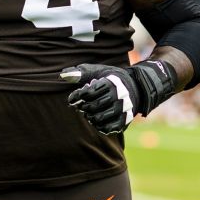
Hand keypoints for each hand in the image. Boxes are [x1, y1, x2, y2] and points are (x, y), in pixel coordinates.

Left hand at [61, 61, 176, 134]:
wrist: (137, 87)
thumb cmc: (112, 79)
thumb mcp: (99, 71)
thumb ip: (81, 73)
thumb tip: (62, 76)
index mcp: (110, 83)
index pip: (88, 92)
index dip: (77, 96)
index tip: (72, 98)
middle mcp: (118, 96)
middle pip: (93, 106)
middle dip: (83, 107)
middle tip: (82, 106)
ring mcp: (122, 109)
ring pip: (98, 118)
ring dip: (89, 117)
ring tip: (89, 113)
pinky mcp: (124, 120)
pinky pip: (108, 128)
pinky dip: (99, 126)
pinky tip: (97, 121)